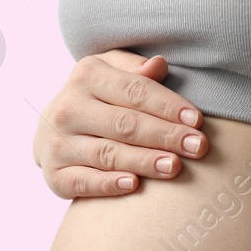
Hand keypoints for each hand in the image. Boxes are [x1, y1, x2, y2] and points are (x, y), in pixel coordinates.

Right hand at [34, 50, 207, 197]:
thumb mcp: (113, 71)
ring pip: (107, 154)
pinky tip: (134, 185)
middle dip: (164, 135)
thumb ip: (136, 69)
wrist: (53, 129)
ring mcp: (58, 144)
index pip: (134, 91)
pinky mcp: (55, 174)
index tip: (197, 120)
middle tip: (197, 146)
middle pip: (124, 124)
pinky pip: (83, 182)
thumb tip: (159, 65)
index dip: (167, 106)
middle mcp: (68, 109)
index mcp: (85, 76)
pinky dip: (107, 185)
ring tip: (175, 166)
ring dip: (144, 161)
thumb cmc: (98, 97)